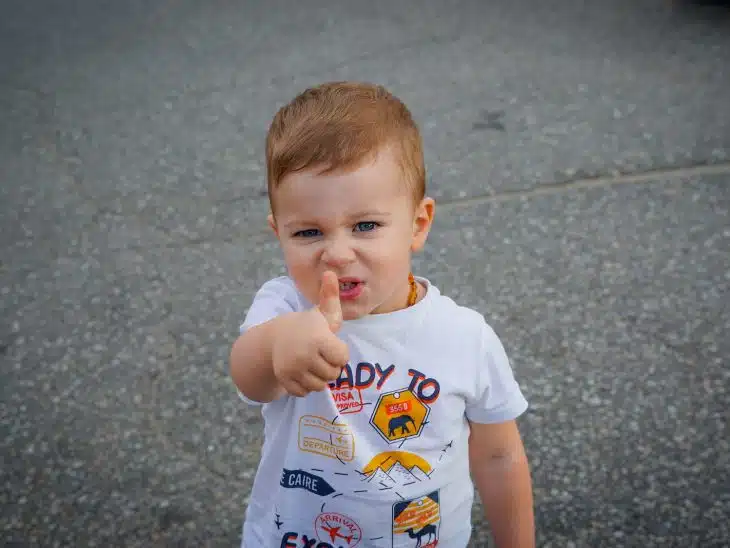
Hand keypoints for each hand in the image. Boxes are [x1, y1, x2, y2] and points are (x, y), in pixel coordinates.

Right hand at [271, 271, 349, 396]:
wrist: (276, 337)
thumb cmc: (307, 325)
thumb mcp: (321, 312)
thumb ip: (330, 295)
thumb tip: (330, 272)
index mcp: (317, 338)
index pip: (342, 358)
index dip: (339, 352)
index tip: (331, 343)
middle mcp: (304, 355)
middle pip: (332, 374)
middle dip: (330, 366)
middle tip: (322, 354)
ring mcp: (293, 369)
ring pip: (319, 386)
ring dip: (319, 377)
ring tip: (313, 363)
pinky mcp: (285, 380)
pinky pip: (304, 392)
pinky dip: (305, 385)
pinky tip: (303, 371)